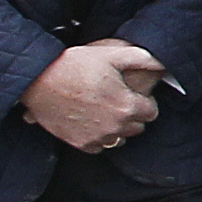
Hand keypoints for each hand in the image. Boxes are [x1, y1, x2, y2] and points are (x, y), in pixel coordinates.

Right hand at [21, 39, 168, 151]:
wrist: (39, 80)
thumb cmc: (75, 65)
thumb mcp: (111, 54)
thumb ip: (142, 58)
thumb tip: (162, 62)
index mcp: (127, 106)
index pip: (151, 112)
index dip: (145, 101)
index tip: (135, 94)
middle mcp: (115, 127)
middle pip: (137, 127)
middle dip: (133, 115)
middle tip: (119, 100)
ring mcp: (98, 138)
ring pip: (120, 139)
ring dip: (117, 127)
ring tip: (105, 110)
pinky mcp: (81, 144)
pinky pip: (100, 147)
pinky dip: (99, 137)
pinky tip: (91, 121)